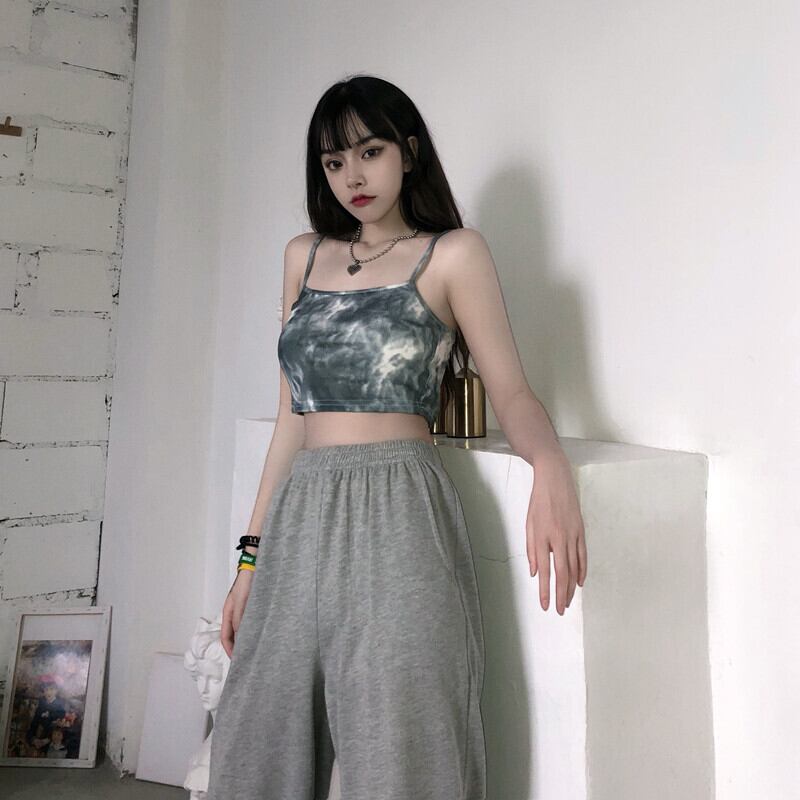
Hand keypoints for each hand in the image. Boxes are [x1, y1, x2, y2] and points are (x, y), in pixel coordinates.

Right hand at [221, 570, 253, 658]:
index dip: (230, 650)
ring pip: (244, 629)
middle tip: (247, 659)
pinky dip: (255, 631)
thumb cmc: (246, 581)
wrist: (256, 566)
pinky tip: (263, 634)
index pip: (226, 637)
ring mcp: (244, 610)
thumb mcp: (241, 602)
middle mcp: (235, 613)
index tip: (237, 661)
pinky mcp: (254, 606)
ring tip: (255, 650)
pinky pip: (252, 622)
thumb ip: (239, 620)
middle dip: (238, 648)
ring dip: (247, 640)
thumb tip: (239, 638)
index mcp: (228, 613)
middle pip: (234, 635)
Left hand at [526, 447, 586, 613]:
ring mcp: (573, 534)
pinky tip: (580, 582)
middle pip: (563, 573)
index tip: (545, 606)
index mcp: (542, 537)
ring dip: (571, 587)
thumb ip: (531, 550)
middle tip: (560, 610)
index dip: (545, 591)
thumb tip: (535, 572)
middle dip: (561, 595)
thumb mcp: (529, 524)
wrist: (555, 478)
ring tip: (568, 602)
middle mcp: (559, 538)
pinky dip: (582, 570)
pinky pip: (583, 555)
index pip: (545, 571)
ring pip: (574, 567)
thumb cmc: (538, 501)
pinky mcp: (581, 530)